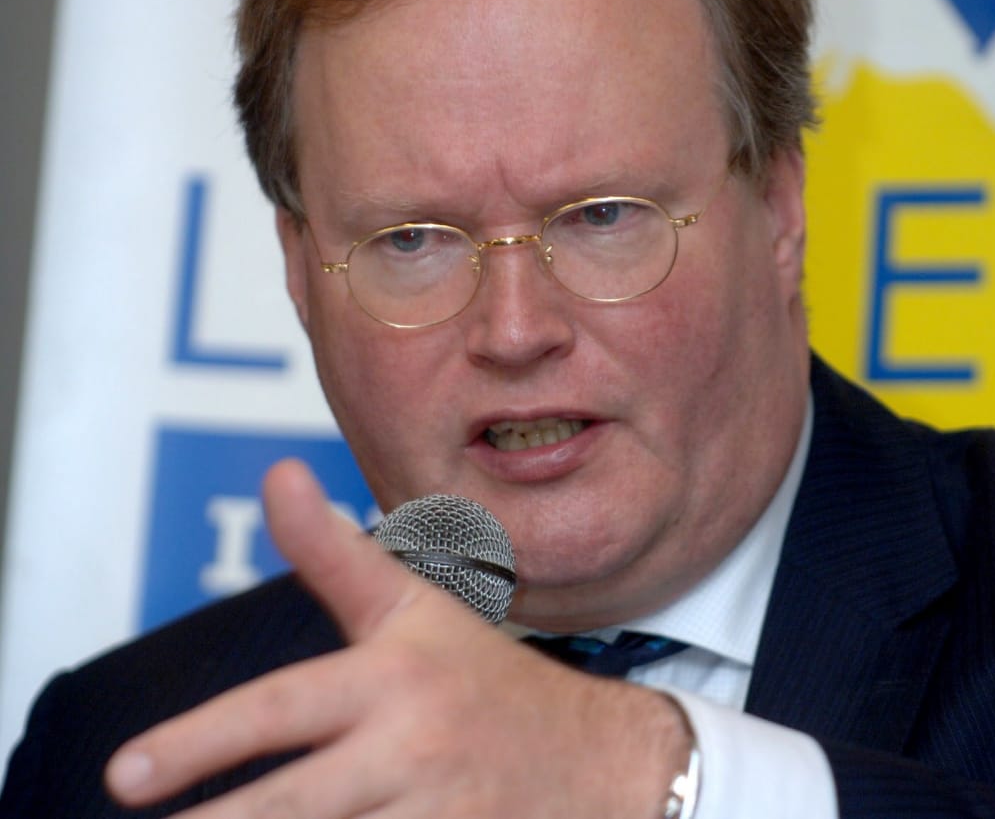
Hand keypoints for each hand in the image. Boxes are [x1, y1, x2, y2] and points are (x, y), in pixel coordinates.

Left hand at [104, 459, 689, 817]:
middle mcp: (411, 748)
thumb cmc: (488, 681)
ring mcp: (436, 816)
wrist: (606, 762)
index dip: (200, 742)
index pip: (283, 708)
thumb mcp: (416, 609)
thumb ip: (334, 551)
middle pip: (293, 806)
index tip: (125, 775)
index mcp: (393, 678)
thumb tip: (276, 474)